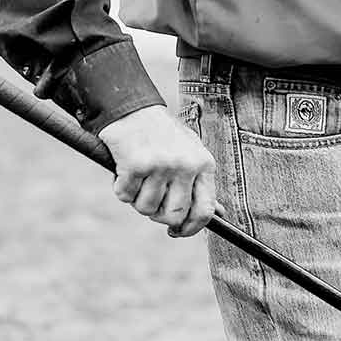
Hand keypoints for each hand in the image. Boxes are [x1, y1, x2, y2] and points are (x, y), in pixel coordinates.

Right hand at [100, 104, 216, 237]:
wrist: (134, 109)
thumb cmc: (165, 136)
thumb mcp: (191, 154)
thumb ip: (202, 184)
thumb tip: (219, 214)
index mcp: (204, 164)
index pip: (205, 211)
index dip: (190, 229)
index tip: (177, 232)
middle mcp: (186, 165)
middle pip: (173, 216)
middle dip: (158, 216)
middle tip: (151, 202)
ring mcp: (161, 165)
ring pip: (146, 208)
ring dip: (137, 200)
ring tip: (139, 179)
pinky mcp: (135, 164)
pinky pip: (125, 196)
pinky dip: (121, 188)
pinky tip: (125, 170)